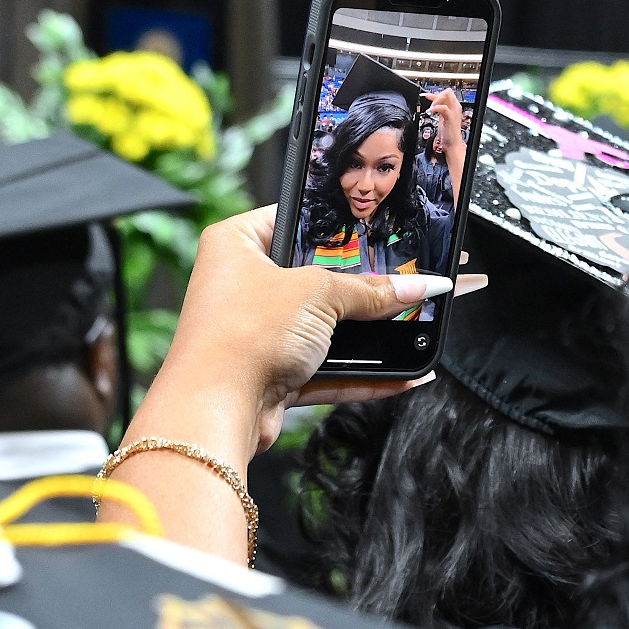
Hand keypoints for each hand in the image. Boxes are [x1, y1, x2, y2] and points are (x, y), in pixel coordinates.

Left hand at [151, 207, 446, 453]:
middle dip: (360, 290)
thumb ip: (371, 290)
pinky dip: (364, 375)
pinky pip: (328, 371)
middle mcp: (242, 286)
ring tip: (410, 329)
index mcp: (236, 244)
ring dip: (367, 337)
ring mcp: (258, 333)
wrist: (216, 407)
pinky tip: (400, 375)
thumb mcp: (317, 294)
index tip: (376, 234)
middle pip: (316, 279)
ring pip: (324, 330)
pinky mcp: (273, 374)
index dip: (336, 228)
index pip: (294, 221)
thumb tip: (413, 286)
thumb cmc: (238, 336)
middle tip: (400, 283)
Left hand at [428, 87, 465, 168]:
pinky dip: (436, 107)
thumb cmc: (448, 133)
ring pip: (447, 96)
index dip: (435, 93)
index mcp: (454, 107)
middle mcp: (456, 107)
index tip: (427, 96)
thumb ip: (438, 108)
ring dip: (436, 100)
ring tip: (431, 108)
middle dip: (437, 96)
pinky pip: (443, 107)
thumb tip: (432, 102)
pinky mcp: (451, 117)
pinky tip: (431, 112)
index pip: (447, 93)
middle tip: (431, 104)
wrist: (452, 144)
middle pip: (447, 92)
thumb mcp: (442, 118)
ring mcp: (454, 112)